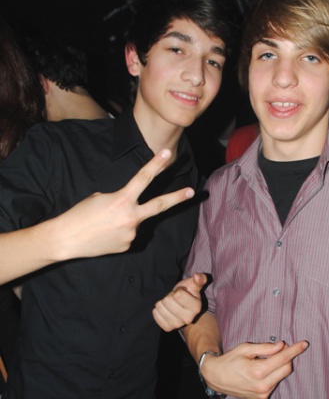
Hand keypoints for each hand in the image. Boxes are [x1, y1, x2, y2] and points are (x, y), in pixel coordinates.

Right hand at [56, 149, 194, 260]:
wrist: (67, 239)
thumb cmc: (80, 214)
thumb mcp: (99, 197)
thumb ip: (121, 199)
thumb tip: (131, 208)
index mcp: (122, 199)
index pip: (144, 178)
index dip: (156, 164)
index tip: (168, 153)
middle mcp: (131, 217)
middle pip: (159, 205)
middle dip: (177, 198)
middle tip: (191, 191)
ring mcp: (132, 233)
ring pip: (135, 222)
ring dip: (125, 220)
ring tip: (104, 224)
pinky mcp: (128, 246)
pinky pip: (128, 235)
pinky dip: (119, 232)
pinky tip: (105, 234)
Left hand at [153, 273, 206, 330]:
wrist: (182, 307)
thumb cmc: (188, 293)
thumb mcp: (193, 285)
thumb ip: (198, 280)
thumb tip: (198, 276)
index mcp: (196, 307)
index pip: (178, 295)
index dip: (177, 291)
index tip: (181, 293)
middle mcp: (188, 319)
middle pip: (167, 300)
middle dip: (169, 296)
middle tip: (175, 299)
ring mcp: (177, 325)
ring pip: (160, 307)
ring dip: (163, 303)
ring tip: (170, 304)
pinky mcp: (168, 328)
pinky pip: (156, 315)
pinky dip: (158, 310)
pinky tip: (165, 310)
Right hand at [201, 340, 307, 398]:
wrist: (216, 378)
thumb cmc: (230, 360)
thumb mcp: (245, 349)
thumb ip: (265, 348)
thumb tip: (282, 346)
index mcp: (258, 371)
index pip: (283, 359)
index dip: (295, 350)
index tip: (304, 344)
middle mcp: (262, 385)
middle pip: (286, 368)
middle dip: (287, 357)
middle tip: (280, 348)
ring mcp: (263, 394)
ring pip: (281, 376)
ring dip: (278, 366)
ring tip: (264, 361)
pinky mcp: (262, 398)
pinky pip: (274, 383)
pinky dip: (273, 375)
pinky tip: (261, 371)